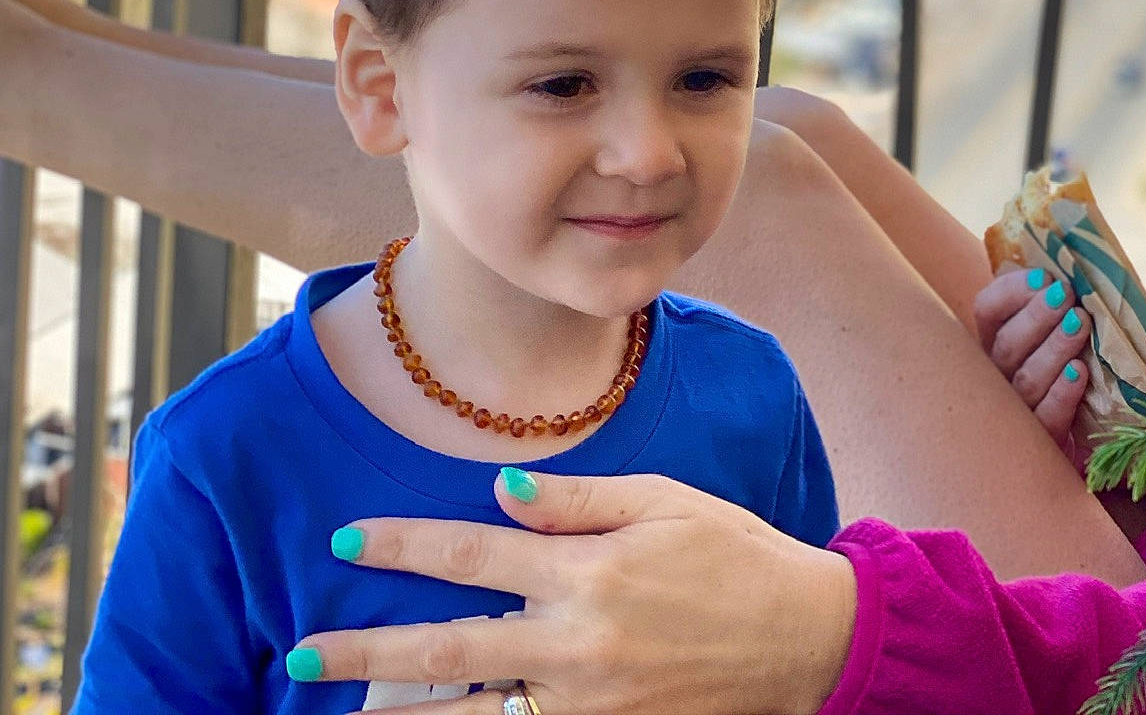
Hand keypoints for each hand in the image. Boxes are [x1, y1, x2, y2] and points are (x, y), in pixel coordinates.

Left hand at [288, 469, 856, 714]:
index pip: (472, 554)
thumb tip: (503, 491)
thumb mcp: (668, 502)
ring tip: (342, 711)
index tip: (347, 539)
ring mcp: (589, 704)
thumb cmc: (739, 558)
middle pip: (447, 652)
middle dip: (365, 651)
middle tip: (300, 654)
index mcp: (589, 572)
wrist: (807, 639)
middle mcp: (576, 644)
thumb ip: (581, 500)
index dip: (404, 544)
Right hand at [974, 267, 1091, 453]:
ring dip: (1054, 348)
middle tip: (1066, 294)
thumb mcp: (1052, 337)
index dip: (1011, 291)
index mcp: (995, 343)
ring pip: (1026, 379)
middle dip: (1037, 316)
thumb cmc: (1062, 373)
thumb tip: (1080, 271)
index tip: (1044, 278)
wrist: (1065, 442)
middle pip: (1007, 344)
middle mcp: (997, 376)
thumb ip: (1057, 307)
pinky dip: (1061, 393)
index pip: (988, 310)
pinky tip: (1079, 372)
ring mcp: (1016, 411)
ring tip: (1079, 323)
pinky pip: (1046, 417)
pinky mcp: (1041, 440)